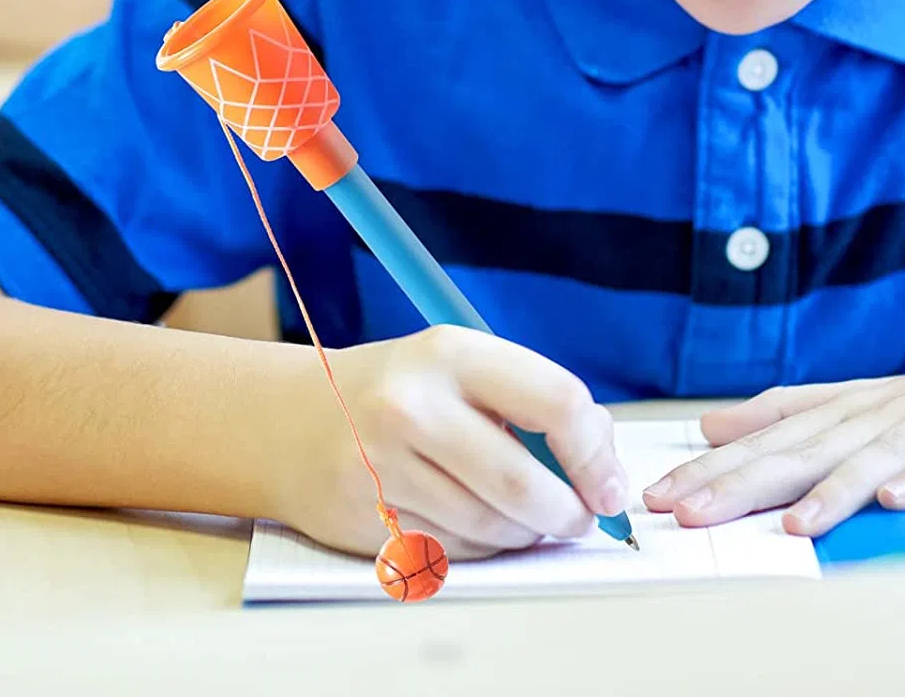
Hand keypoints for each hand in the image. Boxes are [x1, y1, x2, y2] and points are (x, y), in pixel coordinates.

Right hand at [271, 326, 627, 558]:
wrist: (293, 420)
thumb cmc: (403, 389)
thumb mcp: (464, 366)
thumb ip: (534, 400)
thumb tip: (603, 460)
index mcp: (452, 353)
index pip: (556, 401)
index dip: (596, 453)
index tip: (611, 484)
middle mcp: (413, 407)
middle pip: (523, 482)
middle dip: (569, 512)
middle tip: (583, 518)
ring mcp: (382, 466)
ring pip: (490, 527)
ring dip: (527, 533)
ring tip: (535, 520)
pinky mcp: (364, 519)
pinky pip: (453, 551)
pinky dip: (485, 547)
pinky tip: (483, 525)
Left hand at [643, 318, 904, 535]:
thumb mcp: (883, 401)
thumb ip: (805, 410)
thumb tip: (720, 420)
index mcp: (864, 404)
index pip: (779, 432)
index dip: (721, 463)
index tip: (661, 490)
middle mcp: (893, 408)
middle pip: (809, 444)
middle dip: (745, 479)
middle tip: (687, 509)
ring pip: (877, 454)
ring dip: (832, 489)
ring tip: (789, 525)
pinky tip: (898, 500)